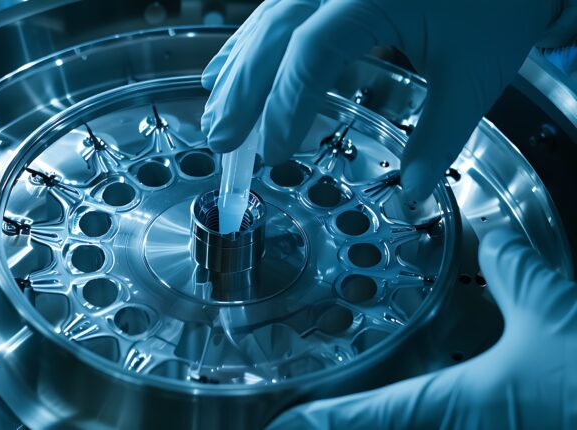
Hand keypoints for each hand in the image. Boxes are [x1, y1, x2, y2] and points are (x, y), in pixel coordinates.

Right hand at [201, 0, 565, 200]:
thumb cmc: (497, 5)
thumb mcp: (474, 75)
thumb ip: (438, 138)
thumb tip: (414, 192)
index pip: (309, 55)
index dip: (284, 106)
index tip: (273, 153)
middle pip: (273, 36)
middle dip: (243, 92)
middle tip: (221, 140)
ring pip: (267, 20)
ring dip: (238, 69)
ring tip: (216, 113)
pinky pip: (275, 9)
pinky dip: (249, 42)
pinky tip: (230, 65)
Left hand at [267, 228, 576, 428]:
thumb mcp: (555, 311)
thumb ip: (516, 269)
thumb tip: (495, 232)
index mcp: (462, 405)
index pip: (374, 415)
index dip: (324, 421)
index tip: (285, 425)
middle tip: (306, 425)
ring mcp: (497, 429)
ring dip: (390, 422)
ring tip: (355, 417)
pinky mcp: (517, 423)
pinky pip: (462, 423)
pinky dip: (432, 416)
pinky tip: (449, 398)